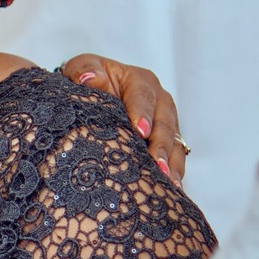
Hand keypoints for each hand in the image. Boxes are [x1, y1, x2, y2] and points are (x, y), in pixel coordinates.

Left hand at [58, 53, 187, 179]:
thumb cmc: (89, 81)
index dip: (143, 113)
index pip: (143, 96)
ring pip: (175, 142)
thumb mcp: (82, 68)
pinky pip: (176, 158)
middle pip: (165, 122)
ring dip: (172, 162)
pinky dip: (175, 172)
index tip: (140, 131)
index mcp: (140, 81)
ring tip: (169, 182)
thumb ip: (84, 70)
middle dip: (161, 144)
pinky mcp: (168, 142)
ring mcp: (166, 123)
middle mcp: (159, 101)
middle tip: (157, 164)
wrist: (96, 94)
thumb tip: (90, 78)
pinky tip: (172, 189)